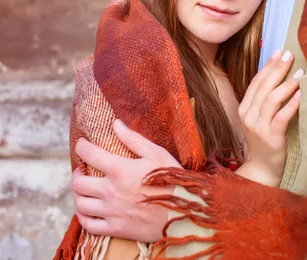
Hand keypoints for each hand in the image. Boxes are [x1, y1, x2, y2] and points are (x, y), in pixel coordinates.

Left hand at [72, 119, 181, 241]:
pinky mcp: (115, 228)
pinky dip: (82, 217)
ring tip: (83, 189)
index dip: (81, 146)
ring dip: (78, 194)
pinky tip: (86, 210)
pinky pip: (88, 225)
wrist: (183, 213)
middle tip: (81, 169)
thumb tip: (115, 124)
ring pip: (80, 204)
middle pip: (79, 182)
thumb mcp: (156, 153)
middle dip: (76, 173)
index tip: (82, 144)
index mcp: (119, 169)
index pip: (89, 154)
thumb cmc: (172, 179)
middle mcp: (110, 191)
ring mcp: (111, 212)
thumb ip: (133, 139)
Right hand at [237, 50, 301, 186]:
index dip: (268, 66)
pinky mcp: (271, 136)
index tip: (278, 52)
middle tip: (289, 55)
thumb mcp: (259, 119)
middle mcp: (248, 115)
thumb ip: (264, 101)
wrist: (262, 169)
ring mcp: (258, 126)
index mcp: (244, 108)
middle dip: (277, 69)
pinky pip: (282, 116)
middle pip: (263, 87)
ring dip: (286, 85)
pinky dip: (292, 103)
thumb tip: (278, 77)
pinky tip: (301, 94)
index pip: (256, 82)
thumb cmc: (264, 141)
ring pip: (272, 99)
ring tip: (299, 74)